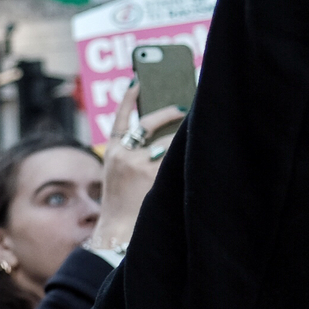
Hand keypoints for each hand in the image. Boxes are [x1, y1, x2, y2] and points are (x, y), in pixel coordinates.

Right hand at [93, 88, 182, 251]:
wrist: (116, 228)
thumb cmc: (121, 201)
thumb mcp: (117, 173)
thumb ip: (133, 154)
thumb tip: (162, 136)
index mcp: (111, 152)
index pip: (119, 117)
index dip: (129, 98)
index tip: (138, 80)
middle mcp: (123, 154)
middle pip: (148, 124)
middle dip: (167, 114)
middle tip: (183, 107)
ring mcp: (138, 165)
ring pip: (167, 142)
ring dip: (182, 137)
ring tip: (196, 131)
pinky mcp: (153, 176)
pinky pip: (174, 160)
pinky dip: (185, 156)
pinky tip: (196, 154)